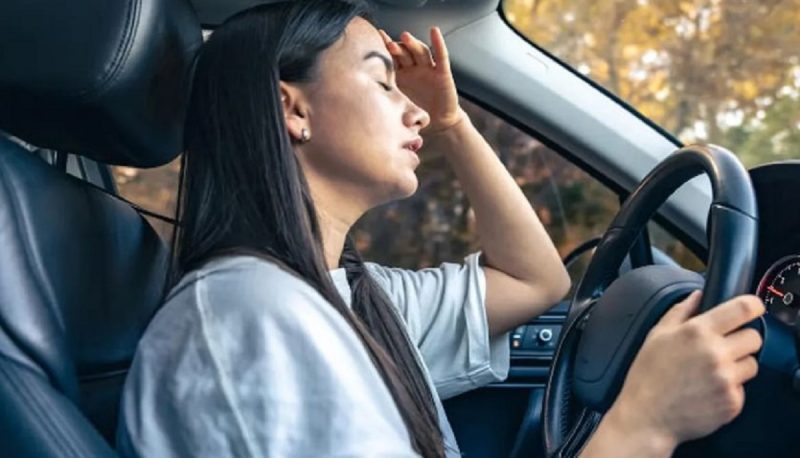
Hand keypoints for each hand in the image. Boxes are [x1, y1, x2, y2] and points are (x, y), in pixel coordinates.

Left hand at [379, 27, 463, 133]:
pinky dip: (438, 44)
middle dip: (397, 48)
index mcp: (402, 76)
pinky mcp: (443, 73)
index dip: (385, 48)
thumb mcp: (403, 109)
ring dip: (412, 44)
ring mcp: (428, 70)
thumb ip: (395, 109)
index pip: (393, 59)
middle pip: (405, 53)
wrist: (441, 122)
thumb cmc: (420, 114)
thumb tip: (387, 116)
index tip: (376, 37)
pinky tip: (434, 32)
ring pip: (420, 52)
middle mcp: (414, 69)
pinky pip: (440, 57)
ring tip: (405, 37)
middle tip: (388, 44)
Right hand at [608, 291, 764, 448]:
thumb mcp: (656, 335)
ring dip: (737, 365)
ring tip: (712, 372)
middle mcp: (716, 354)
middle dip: (741, 339)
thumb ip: (680, 311)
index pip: (743, 309)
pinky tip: (708, 390)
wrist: (646, 417)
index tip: (750, 309)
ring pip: (752, 364)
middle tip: (723, 347)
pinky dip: (730, 389)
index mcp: (697, 332)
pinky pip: (743, 388)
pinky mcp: (732, 402)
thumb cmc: (647, 376)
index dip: (752, 306)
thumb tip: (698, 295)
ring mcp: (726, 380)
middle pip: (754, 337)